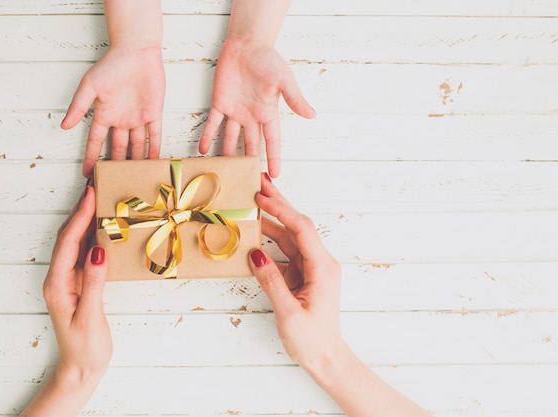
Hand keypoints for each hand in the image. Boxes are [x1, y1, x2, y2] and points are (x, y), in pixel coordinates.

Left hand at [44, 185, 111, 379]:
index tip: (91, 194)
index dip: (80, 216)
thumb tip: (99, 250)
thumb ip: (94, 283)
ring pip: (75, 242)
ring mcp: (68, 280)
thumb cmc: (85, 348)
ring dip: (86, 219)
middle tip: (96, 186)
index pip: (68, 242)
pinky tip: (103, 226)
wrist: (80, 369)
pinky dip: (92, 235)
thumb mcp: (91, 317)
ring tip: (99, 198)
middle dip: (80, 210)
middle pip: (68, 236)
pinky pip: (84, 252)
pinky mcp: (78, 283)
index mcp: (58, 284)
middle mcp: (59, 278)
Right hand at [62, 46, 165, 176]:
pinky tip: (153, 163)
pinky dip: (155, 149)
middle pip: (118, 149)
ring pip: (137, 146)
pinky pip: (155, 135)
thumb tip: (63, 126)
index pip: (96, 142)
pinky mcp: (154, 113)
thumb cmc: (111, 65)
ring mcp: (138, 118)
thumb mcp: (89, 87)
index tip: (88, 175)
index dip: (92, 158)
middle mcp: (121, 120)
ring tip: (135, 179)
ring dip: (136, 161)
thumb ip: (78, 106)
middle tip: (114, 184)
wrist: (136, 52)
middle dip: (115, 166)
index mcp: (104, 114)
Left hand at [199, 38, 315, 177]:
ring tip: (224, 172)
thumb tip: (312, 114)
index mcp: (268, 112)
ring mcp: (235, 111)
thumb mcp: (284, 80)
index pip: (272, 140)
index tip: (275, 175)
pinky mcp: (220, 103)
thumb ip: (295, 99)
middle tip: (247, 181)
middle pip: (251, 144)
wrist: (247, 44)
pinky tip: (204, 151)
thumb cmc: (268, 59)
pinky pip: (213, 123)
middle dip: (249, 162)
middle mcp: (252, 116)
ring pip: (230, 138)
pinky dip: (208, 136)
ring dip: (227, 154)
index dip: (274, 157)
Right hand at [248, 173, 342, 370]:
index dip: (282, 210)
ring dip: (271, 220)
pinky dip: (269, 242)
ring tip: (253, 203)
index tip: (262, 196)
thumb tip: (255, 253)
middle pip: (298, 226)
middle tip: (260, 183)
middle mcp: (320, 263)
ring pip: (290, 237)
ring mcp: (311, 268)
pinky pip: (284, 252)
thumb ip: (271, 281)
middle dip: (279, 204)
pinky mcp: (303, 275)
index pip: (302, 229)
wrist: (326, 357)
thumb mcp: (287, 312)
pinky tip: (255, 233)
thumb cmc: (312, 340)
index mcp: (322, 268)